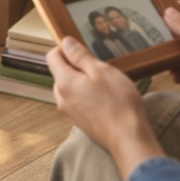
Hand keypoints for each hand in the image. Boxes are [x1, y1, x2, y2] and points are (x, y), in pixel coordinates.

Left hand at [46, 36, 163, 179]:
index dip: (65, 49)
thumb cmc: (118, 102)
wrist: (128, 138)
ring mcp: (69, 112)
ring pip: (70, 87)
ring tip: (105, 85)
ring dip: (83, 81)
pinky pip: (77, 100)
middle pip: (61, 72)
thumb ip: (80, 56)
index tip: (84, 50)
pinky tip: (105, 99)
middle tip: (100, 69)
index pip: (52, 57)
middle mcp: (61, 98)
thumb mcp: (101, 71)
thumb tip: (65, 42)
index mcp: (64, 82)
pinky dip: (87, 95)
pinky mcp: (79, 121)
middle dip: (76, 66)